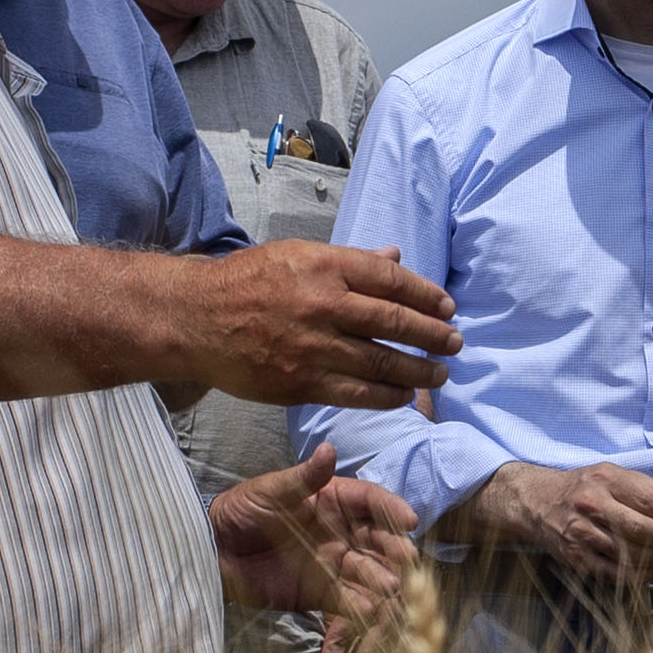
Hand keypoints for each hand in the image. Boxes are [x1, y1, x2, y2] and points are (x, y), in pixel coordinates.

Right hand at [169, 244, 459, 410]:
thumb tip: (396, 257)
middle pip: (393, 322)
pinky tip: (404, 396)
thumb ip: (350, 261)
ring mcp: (311, 347)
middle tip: (455, 343)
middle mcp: (321, 304)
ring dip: (418, 371)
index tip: (447, 308)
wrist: (196, 319)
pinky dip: (386, 396)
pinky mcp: (300, 383)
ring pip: (380, 363)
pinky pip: (356, 394)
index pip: (390, 280)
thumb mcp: (297, 255)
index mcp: (323, 265)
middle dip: (432, 335)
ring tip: (440, 374)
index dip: (426, 296)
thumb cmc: (248, 282)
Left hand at [211, 443, 418, 652]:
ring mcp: (335, 563)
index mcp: (335, 500)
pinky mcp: (323, 593)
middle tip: (406, 557)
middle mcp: (343, 532)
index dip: (391, 508)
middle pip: (378, 539)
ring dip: (381, 579)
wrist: (212, 551)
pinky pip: (347, 600)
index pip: (371, 501)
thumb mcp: (270, 490)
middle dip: (394, 548)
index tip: (408, 519)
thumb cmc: (241, 510)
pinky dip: (358, 606)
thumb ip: (303, 477)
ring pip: (369, 572)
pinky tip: (366, 609)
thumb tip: (329, 449)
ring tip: (389, 586)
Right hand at [465, 459, 652, 580]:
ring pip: (631, 554)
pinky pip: (614, 572)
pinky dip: (638, 574)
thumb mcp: (612, 474)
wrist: (537, 502)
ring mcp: (583, 533)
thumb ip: (646, 489)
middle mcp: (593, 505)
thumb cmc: (584, 488)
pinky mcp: (576, 557)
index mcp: (607, 480)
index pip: (652, 500)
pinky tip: (650, 570)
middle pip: (644, 530)